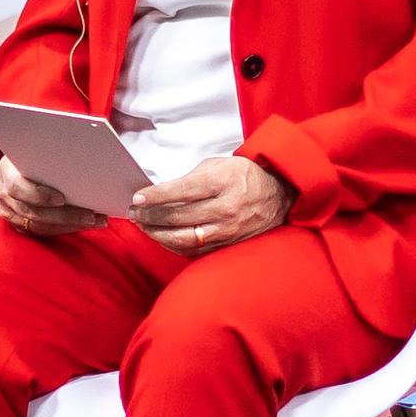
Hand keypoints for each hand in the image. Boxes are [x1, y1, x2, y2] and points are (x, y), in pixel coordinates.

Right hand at [0, 155, 103, 238]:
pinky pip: (41, 232)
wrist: (21, 159)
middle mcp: (2, 192)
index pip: (17, 187)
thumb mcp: (39, 146)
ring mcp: (8, 210)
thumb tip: (87, 145)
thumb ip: (53, 152)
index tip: (62, 199)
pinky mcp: (17, 222)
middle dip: (66, 216)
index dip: (39, 196)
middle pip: (33, 212)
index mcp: (6, 170)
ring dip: (69, 226)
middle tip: (91, 216)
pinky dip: (63, 229)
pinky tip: (82, 224)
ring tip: (95, 221)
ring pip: (38, 226)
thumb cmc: (36, 150)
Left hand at [130, 153, 292, 255]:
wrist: (280, 193)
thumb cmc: (245, 176)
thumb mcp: (218, 166)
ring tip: (144, 227)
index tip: (137, 198)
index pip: (181, 192)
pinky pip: (195, 250)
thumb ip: (190, 179)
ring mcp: (228, 230)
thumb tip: (160, 194)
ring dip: (158, 234)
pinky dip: (174, 245)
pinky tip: (162, 238)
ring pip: (184, 239)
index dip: (156, 197)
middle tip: (135, 214)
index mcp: (223, 182)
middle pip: (178, 217)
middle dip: (150, 217)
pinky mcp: (229, 244)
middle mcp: (226, 208)